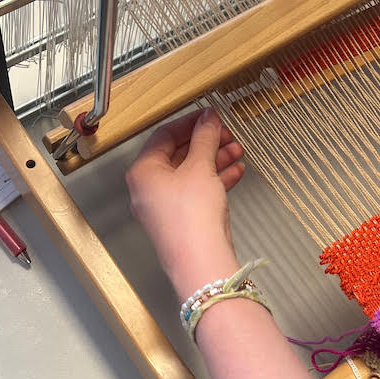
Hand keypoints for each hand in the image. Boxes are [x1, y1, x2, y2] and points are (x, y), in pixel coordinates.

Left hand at [126, 109, 244, 298]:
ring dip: (214, 159)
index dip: (190, 122)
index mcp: (143, 172)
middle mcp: (148, 189)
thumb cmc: (191, 219)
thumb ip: (205, 138)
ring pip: (190, 173)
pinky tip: (234, 172)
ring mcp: (164, 207)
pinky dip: (214, 179)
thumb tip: (208, 119)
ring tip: (236, 151)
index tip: (209, 116)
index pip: (164, 135)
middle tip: (225, 133)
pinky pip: (196, 191)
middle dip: (206, 142)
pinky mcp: (181, 220)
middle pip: (178, 154)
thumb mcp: (201, 167)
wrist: (201, 262)